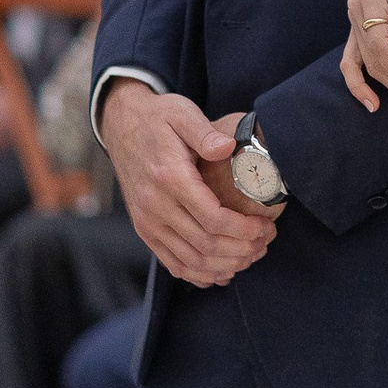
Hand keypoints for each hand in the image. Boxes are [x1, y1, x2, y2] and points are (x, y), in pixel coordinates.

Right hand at [98, 83, 278, 287]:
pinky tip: (223, 271)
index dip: (244, 229)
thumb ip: (205, 132)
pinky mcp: (144, 230)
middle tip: (266, 242)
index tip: (266, 226)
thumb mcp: (182, 113)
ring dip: (226, 266)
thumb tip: (228, 147)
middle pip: (205, 244)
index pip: (212, 218)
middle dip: (242, 250)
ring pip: (191, 261)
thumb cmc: (157, 118)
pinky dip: (200, 274)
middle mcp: (155, 205)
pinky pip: (173, 264)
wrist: (121, 126)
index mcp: (169, 177)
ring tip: (251, 256)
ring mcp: (147, 222)